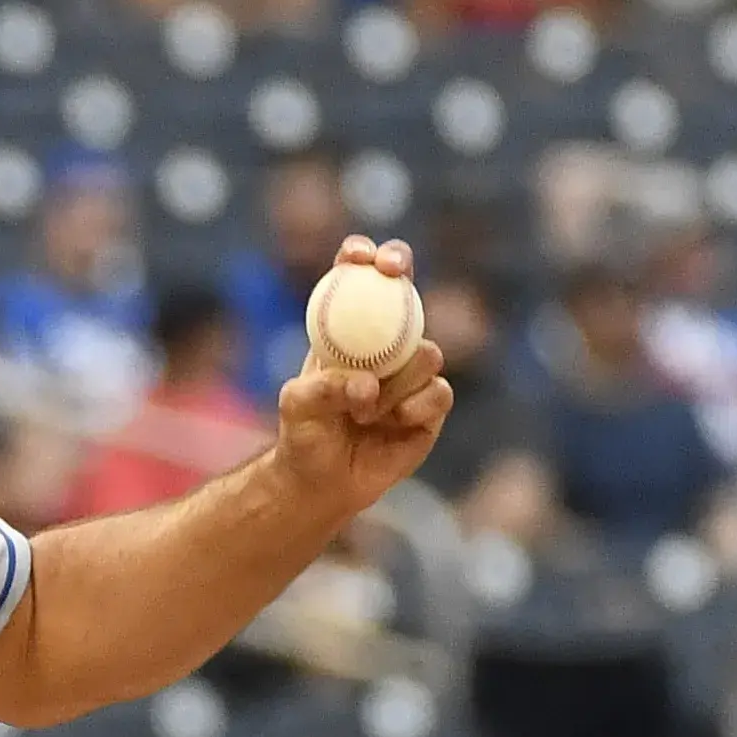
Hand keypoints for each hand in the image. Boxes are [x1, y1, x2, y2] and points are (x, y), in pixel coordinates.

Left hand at [269, 236, 453, 519]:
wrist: (324, 480)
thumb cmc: (303, 434)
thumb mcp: (297, 407)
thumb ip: (324, 389)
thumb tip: (369, 384)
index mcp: (347, 329)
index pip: (358, 277)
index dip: (363, 256)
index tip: (359, 256)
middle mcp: (386, 342)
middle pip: (404, 287)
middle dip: (400, 265)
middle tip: (391, 273)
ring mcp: (413, 371)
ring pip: (426, 352)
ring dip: (395, 382)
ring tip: (363, 412)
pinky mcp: (433, 404)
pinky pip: (439, 392)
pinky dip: (414, 407)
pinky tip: (392, 423)